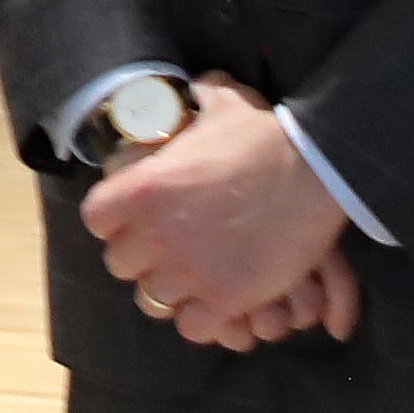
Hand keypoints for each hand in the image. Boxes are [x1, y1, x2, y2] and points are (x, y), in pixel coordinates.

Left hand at [77, 81, 355, 346]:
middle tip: (168, 248)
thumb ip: (196, 96)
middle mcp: (156, 235)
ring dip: (171, 289)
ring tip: (193, 276)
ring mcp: (189, 272)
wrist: (317, 171)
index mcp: (142, 189)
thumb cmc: (265, 135)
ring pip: (153, 299)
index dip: (113, 221)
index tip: (134, 218)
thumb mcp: (221, 103)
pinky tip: (216, 300)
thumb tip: (193, 85)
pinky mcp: (224, 300)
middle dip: (141, 257)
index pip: (96, 220)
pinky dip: (201, 318)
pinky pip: (191, 327)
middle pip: (120, 265)